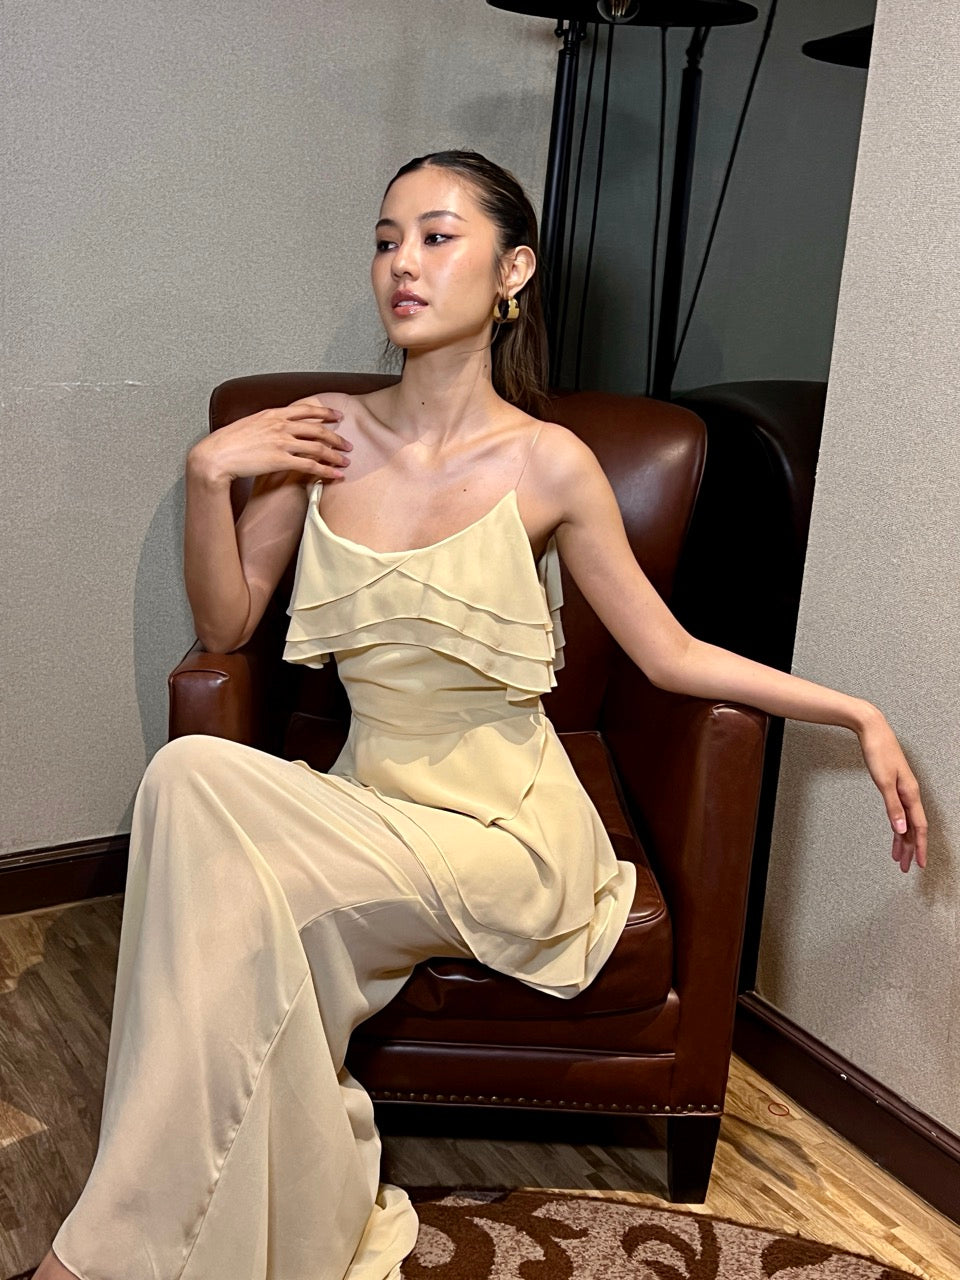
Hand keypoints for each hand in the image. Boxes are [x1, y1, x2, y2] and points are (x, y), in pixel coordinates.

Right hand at [188, 395, 351, 485]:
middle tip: (348, 445)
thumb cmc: (227, 442)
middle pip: (318, 429)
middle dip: (336, 438)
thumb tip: (273, 427)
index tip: (338, 416)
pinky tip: (336, 474)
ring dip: (336, 455)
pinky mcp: (281, 460)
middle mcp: (280, 425)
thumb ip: (265, 424)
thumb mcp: (248, 424)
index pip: (306, 410)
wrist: (215, 455)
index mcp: (273, 413)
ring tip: (346, 461)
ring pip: (318, 447)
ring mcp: (282, 442)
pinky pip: (311, 465)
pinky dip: (327, 470)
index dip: (326, 413)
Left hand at [856, 706, 927, 872]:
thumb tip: (901, 829)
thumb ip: (892, 806)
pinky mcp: (893, 785)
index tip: (919, 864)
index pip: (919, 827)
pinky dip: (896, 825)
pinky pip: (899, 812)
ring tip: (897, 857)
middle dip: (909, 849)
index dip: (919, 847)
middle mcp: (909, 793)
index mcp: (910, 793)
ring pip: (905, 821)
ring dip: (902, 840)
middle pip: (913, 828)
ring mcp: (902, 790)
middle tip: (905, 867)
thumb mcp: (883, 781)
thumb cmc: (879, 751)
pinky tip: (895, 832)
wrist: (872, 729)